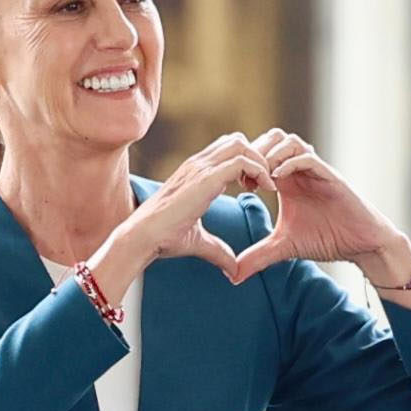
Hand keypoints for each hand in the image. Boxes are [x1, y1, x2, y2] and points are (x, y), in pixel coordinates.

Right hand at [96, 133, 270, 297]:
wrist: (144, 237)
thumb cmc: (164, 238)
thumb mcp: (198, 241)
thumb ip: (217, 250)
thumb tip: (232, 269)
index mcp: (195, 174)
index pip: (226, 150)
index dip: (247, 164)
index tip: (255, 189)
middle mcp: (198, 165)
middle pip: (236, 140)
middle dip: (256, 157)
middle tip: (263, 185)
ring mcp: (200, 168)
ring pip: (240, 145)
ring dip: (259, 162)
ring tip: (266, 186)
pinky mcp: (206, 178)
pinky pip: (241, 160)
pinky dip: (259, 169)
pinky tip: (265, 189)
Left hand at [235, 130, 410, 307]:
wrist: (360, 244)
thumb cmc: (327, 239)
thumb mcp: (284, 247)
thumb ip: (259, 256)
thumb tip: (234, 276)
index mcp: (286, 180)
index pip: (261, 154)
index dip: (245, 164)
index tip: (238, 186)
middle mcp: (299, 170)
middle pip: (272, 137)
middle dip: (255, 153)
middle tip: (247, 178)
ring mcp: (315, 170)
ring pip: (289, 141)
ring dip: (271, 155)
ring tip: (262, 179)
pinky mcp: (330, 176)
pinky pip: (308, 157)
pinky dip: (290, 163)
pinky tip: (277, 182)